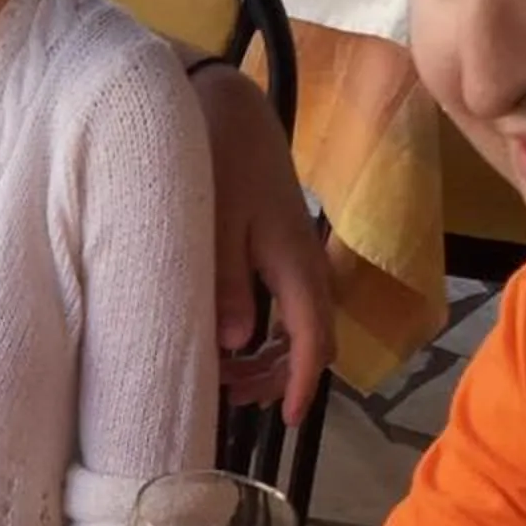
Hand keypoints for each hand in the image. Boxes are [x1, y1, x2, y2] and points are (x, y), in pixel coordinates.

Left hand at [193, 70, 333, 424]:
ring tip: (225, 375)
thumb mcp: (212, 220)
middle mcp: (304, 263)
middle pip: (312, 339)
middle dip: (280, 377)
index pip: (314, 338)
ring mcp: (294, 254)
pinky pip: (285, 303)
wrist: (226, 105)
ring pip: (299, 324)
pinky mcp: (278, 246)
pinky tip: (231, 339)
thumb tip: (234, 343)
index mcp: (294, 261)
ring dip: (269, 357)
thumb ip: (223, 281)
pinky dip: (264, 331)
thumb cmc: (217, 156)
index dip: (304, 382)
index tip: (288, 420)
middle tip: (230, 396)